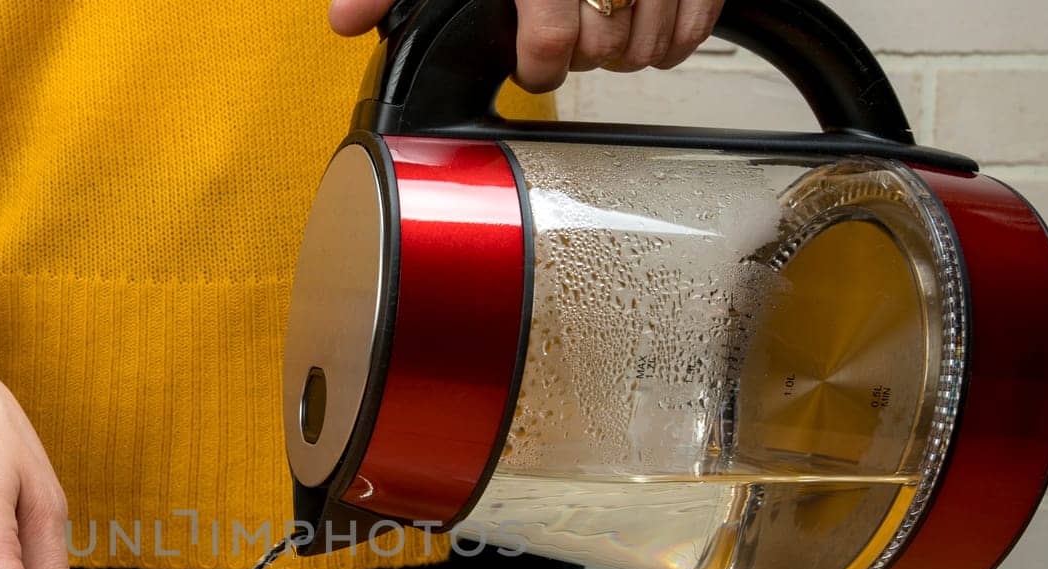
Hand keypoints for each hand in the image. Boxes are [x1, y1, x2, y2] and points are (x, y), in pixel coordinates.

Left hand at [329, 0, 724, 91]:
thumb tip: (346, 19)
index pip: (551, 36)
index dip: (539, 67)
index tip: (532, 69)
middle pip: (603, 45)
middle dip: (580, 59)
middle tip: (562, 50)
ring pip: (653, 38)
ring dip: (628, 53)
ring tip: (601, 42)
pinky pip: (700, 19)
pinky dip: (679, 37)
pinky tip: (652, 32)